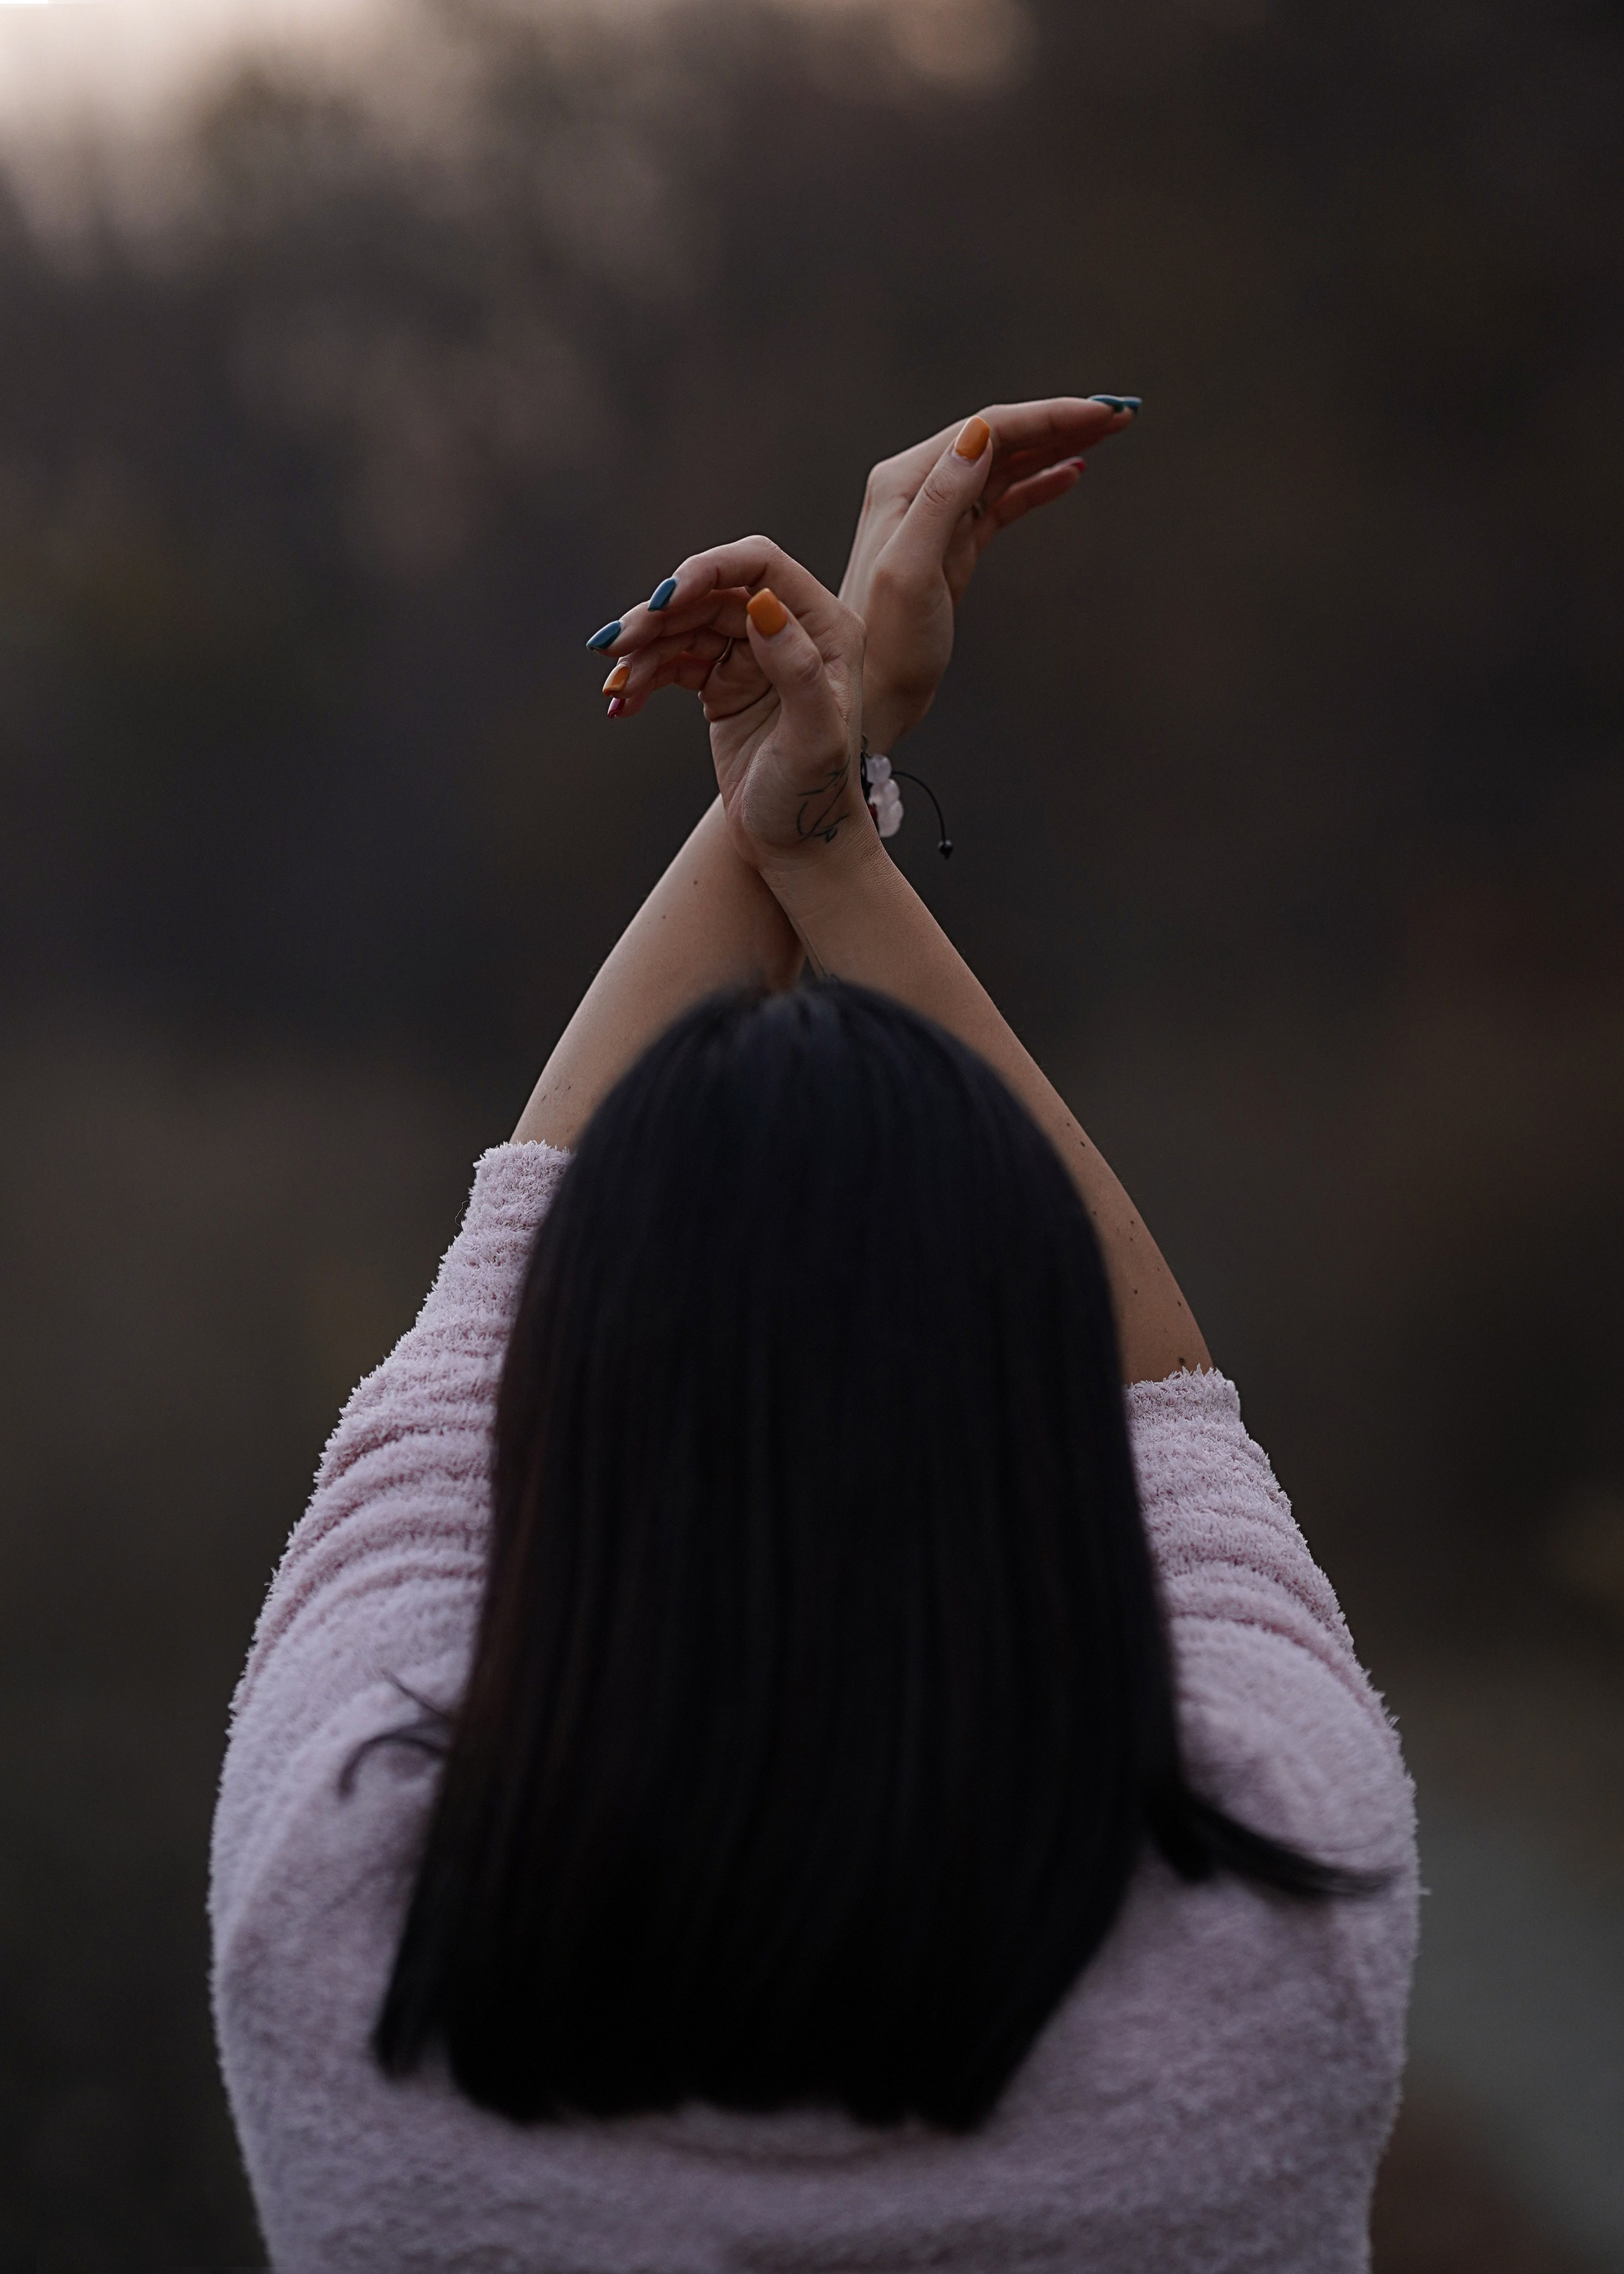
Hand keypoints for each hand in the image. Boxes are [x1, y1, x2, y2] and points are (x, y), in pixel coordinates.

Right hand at [595, 536, 869, 875]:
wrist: (795, 846)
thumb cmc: (814, 796)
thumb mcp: (814, 736)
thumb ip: (797, 668)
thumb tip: (763, 604)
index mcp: (825, 628)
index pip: (762, 566)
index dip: (708, 569)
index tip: (664, 597)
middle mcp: (789, 631)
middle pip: (711, 594)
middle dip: (660, 616)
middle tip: (616, 647)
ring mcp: (752, 656)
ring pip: (685, 627)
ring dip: (643, 650)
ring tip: (615, 685)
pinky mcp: (722, 682)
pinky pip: (673, 662)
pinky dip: (643, 679)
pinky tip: (619, 703)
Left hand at [840, 395, 1136, 749]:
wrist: (872, 696)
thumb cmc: (885, 643)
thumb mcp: (911, 569)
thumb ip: (943, 498)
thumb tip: (981, 435)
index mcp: (904, 484)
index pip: (987, 428)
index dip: (1047, 416)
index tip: (1101, 411)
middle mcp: (918, 490)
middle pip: (1000, 438)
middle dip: (1060, 422)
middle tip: (1120, 415)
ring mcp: (938, 518)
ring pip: (1005, 467)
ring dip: (1055, 447)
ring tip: (1107, 434)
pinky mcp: (954, 547)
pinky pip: (1001, 503)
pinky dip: (1037, 485)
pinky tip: (1071, 472)